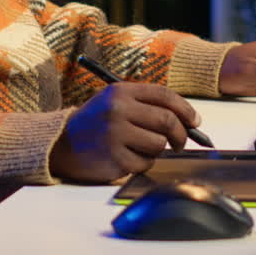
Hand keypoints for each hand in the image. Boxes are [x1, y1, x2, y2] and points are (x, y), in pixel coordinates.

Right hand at [49, 82, 199, 182]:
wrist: (61, 143)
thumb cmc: (96, 122)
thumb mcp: (116, 101)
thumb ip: (147, 105)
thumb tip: (188, 120)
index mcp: (121, 91)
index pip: (164, 96)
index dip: (185, 109)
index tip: (195, 121)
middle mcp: (118, 110)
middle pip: (167, 121)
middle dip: (181, 134)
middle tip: (180, 142)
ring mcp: (116, 134)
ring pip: (159, 144)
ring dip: (157, 149)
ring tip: (141, 147)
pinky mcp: (114, 158)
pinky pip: (145, 163)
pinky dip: (143, 163)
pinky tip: (128, 157)